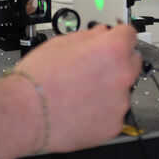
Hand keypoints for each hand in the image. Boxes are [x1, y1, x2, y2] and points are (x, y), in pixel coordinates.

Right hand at [14, 24, 141, 153]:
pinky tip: (81, 107)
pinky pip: (114, 112)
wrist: (26, 112)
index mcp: (112, 49)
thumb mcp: (60, 43)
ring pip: (122, 89)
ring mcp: (120, 102)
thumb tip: (99, 34)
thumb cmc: (38, 78)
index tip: (114, 38)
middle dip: (117, 60)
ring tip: (80, 91)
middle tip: (94, 66)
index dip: (118, 35)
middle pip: (132, 61)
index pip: (129, 34)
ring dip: (108, 87)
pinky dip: (102, 110)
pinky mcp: (114, 125)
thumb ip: (88, 36)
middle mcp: (122, 75)